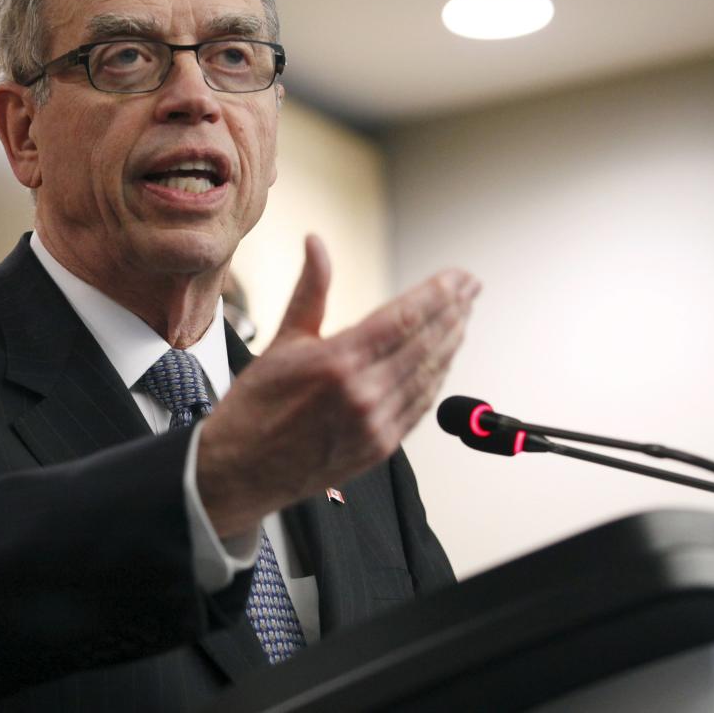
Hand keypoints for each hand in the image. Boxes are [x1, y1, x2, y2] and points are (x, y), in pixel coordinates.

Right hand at [197, 234, 479, 536]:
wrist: (242, 469)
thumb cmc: (256, 407)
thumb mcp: (283, 340)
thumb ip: (311, 290)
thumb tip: (317, 244)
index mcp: (338, 361)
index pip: (405, 317)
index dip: (439, 293)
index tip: (459, 277)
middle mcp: (363, 394)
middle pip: (426, 343)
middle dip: (455, 311)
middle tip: (471, 288)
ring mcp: (376, 423)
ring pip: (430, 374)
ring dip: (452, 342)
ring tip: (464, 317)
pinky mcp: (381, 446)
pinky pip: (421, 405)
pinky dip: (438, 378)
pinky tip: (444, 360)